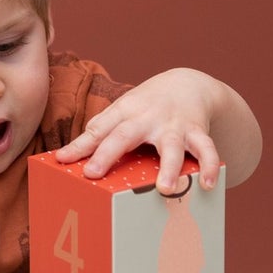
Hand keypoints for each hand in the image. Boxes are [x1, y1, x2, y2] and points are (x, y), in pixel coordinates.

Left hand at [55, 69, 224, 194]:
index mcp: (125, 112)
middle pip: (125, 135)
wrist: (189, 84)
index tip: (62, 160)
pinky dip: (210, 166)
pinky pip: (206, 149)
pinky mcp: (197, 132)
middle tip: (92, 174)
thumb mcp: (123, 110)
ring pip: (170, 146)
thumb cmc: (147, 105)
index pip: (99, 128)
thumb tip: (70, 154)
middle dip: (108, 154)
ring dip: (168, 167)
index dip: (80, 144)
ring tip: (164, 189)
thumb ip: (101, 129)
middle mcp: (147, 117)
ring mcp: (173, 125)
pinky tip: (208, 184)